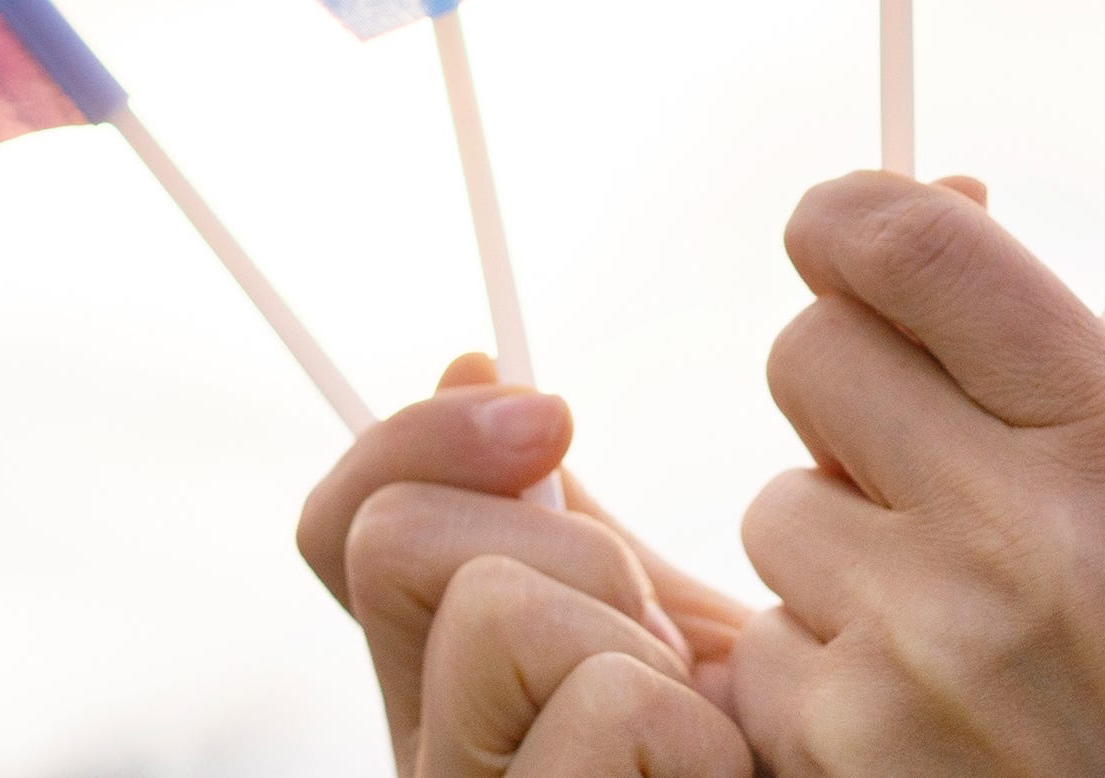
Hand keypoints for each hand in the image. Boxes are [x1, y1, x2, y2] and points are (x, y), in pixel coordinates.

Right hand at [299, 360, 752, 772]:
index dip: (414, 440)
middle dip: (568, 547)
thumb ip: (560, 521)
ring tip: (701, 733)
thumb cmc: (764, 765)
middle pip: (395, 539)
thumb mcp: (658, 627)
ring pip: (496, 610)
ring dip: (637, 645)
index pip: (339, 527)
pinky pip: (604, 708)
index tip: (547, 415)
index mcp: (439, 690)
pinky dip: (690, 730)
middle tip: (662, 644)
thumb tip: (473, 367)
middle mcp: (426, 759)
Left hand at [735, 171, 1104, 775]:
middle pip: (808, 354)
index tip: (838, 239)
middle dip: (848, 401)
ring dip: (839, 554)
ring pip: (777, 509)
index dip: (849, 222)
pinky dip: (821, 678)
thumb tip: (942, 183)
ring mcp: (922, 658)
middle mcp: (1016, 545)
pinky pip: (762, 648)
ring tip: (961, 631)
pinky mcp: (847, 756)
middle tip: (929, 470)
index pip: (909, 244)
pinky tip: (928, 720)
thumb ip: (1050, 348)